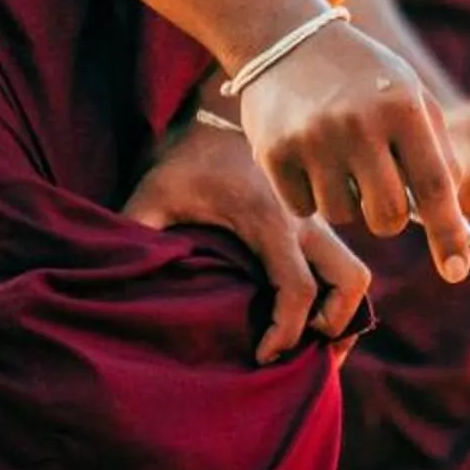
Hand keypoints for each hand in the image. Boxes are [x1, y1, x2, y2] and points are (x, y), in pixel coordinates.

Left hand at [126, 117, 370, 362]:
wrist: (214, 113)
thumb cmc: (182, 160)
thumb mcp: (153, 195)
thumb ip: (135, 235)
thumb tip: (113, 278)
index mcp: (270, 220)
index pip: (299, 290)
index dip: (287, 333)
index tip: (262, 357)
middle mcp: (305, 221)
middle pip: (351, 282)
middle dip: (335, 325)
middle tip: (301, 354)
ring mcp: (316, 219)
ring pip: (355, 273)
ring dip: (343, 309)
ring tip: (309, 338)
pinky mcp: (315, 219)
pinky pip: (343, 261)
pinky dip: (337, 291)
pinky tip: (309, 312)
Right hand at [236, 21, 469, 283]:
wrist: (287, 38)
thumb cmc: (364, 75)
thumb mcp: (410, 94)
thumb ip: (436, 150)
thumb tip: (450, 215)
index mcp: (403, 106)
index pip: (435, 186)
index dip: (448, 234)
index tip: (457, 272)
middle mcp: (360, 124)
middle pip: (388, 217)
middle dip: (390, 216)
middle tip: (380, 187)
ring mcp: (314, 139)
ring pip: (345, 216)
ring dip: (348, 199)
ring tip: (340, 156)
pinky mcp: (275, 152)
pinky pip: (304, 208)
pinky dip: (311, 193)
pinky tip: (309, 154)